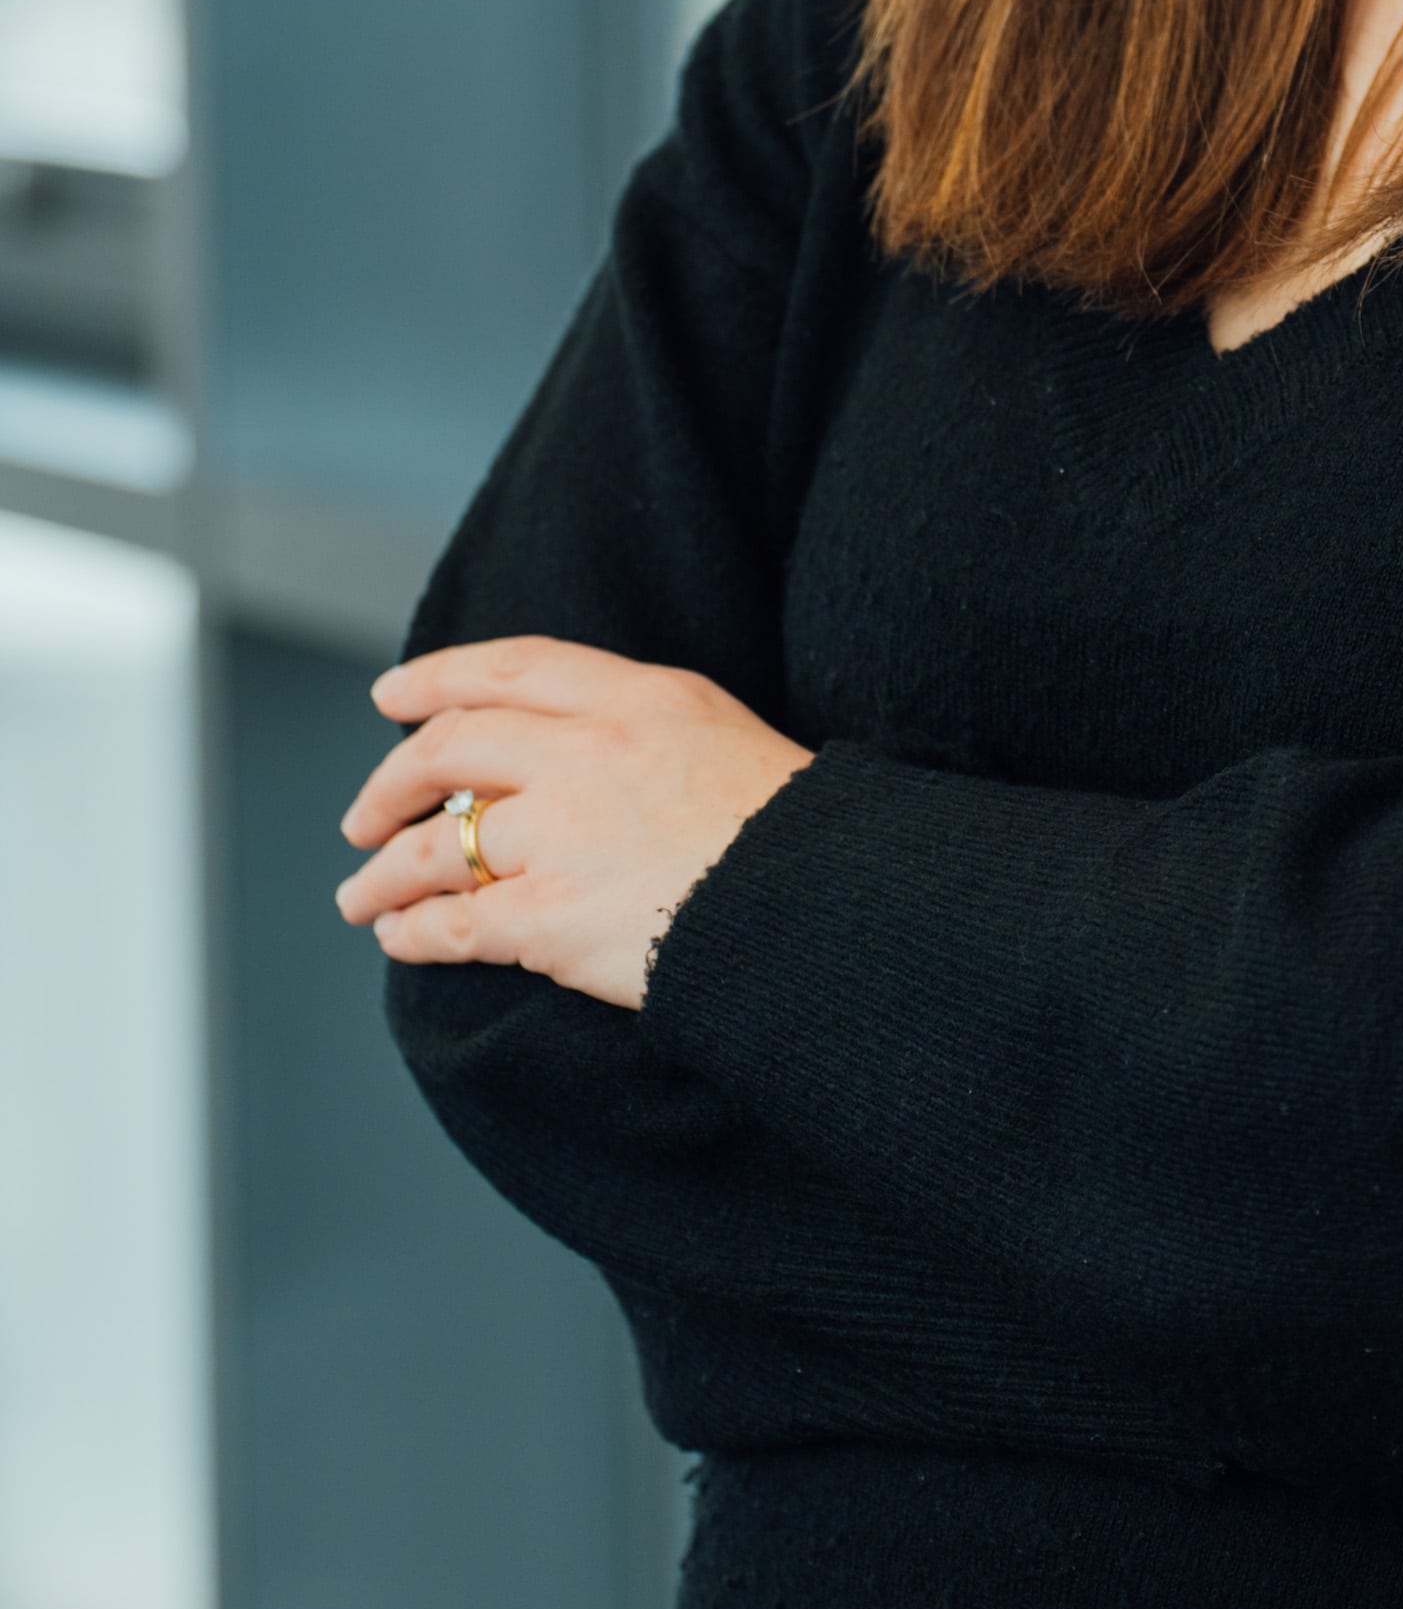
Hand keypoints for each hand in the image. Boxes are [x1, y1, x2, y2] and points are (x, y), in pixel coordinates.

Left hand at [337, 637, 812, 1010]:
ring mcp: (569, 835)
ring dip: (385, 873)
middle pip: (453, 748)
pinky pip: (456, 923)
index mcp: (641, 698)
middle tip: (363, 816)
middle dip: (391, 783)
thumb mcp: (721, 736)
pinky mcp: (556, 918)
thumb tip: (556, 749)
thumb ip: (639, 727)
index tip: (392, 698)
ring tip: (361, 896)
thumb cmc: (794, 834)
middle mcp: (593, 753)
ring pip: (438, 844)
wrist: (834, 908)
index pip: (511, 668)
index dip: (437, 679)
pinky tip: (400, 940)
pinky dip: (414, 933)